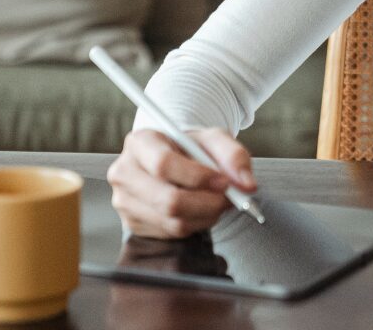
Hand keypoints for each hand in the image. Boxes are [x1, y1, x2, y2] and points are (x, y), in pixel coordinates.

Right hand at [107, 127, 257, 237]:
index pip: (164, 164)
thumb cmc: (190, 147)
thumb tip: (246, 184)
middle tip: (229, 197)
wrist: (174, 159)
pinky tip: (202, 209)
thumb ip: (234, 155)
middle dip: (207, 203)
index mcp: (140, 142)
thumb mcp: (213, 139)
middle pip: (167, 199)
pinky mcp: (133, 224)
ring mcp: (125, 202)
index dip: (197, 176)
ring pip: (172, 220)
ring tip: (218, 201)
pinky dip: (196, 224)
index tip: (224, 181)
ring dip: (206, 215)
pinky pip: (171, 232)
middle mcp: (125, 172)